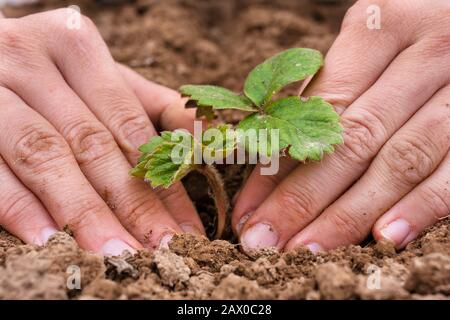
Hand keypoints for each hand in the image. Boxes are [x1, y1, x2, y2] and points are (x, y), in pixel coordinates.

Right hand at [0, 9, 204, 254]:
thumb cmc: (52, 74)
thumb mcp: (101, 78)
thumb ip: (151, 107)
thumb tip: (209, 142)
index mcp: (76, 48)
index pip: (132, 126)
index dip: (163, 179)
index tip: (187, 227)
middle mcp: (30, 60)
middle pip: (93, 144)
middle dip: (130, 204)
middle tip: (159, 250)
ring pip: (45, 155)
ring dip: (83, 211)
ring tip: (115, 253)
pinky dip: (20, 205)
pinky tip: (48, 240)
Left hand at [233, 0, 449, 251]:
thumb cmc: (412, 39)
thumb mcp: (370, 49)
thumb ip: (327, 95)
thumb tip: (266, 161)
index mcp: (382, 25)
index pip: (319, 108)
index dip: (280, 163)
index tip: (249, 208)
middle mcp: (427, 53)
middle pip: (353, 140)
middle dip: (303, 199)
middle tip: (264, 241)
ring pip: (399, 161)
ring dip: (349, 214)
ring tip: (307, 251)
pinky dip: (420, 207)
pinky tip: (383, 239)